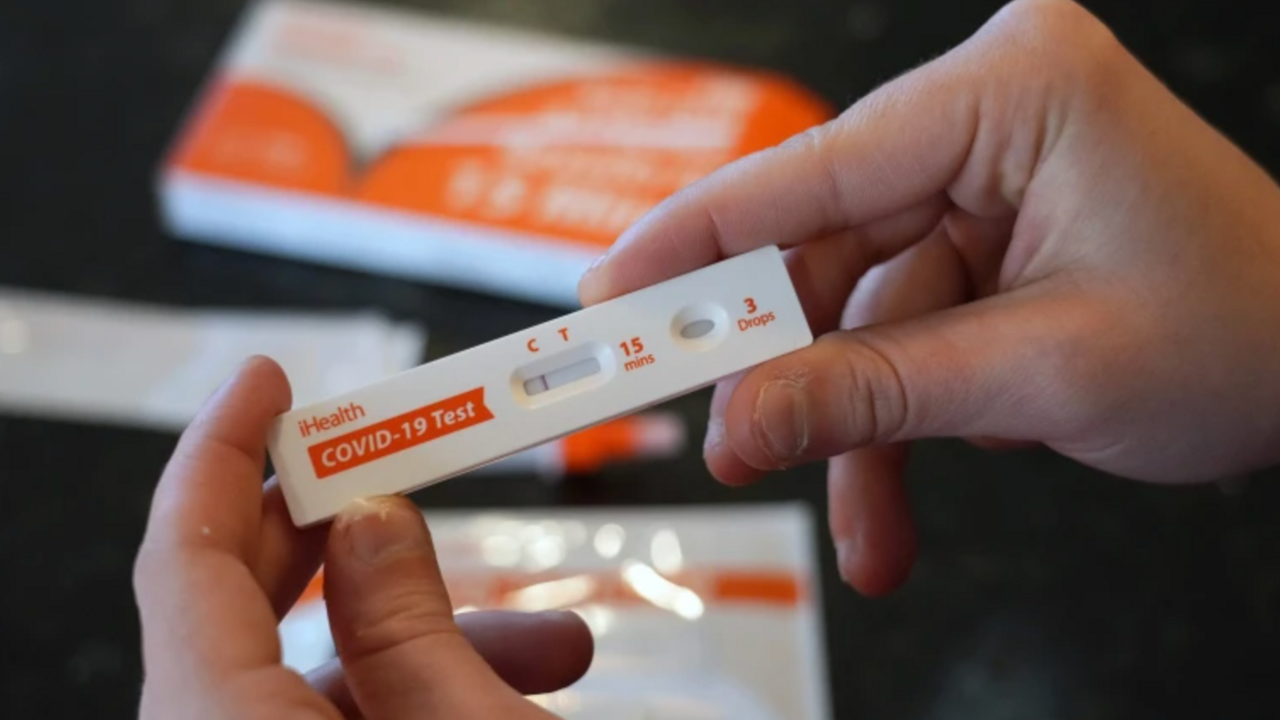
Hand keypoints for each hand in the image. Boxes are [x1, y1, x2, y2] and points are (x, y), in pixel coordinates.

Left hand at [134, 357, 592, 718]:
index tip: (267, 381)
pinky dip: (423, 696)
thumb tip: (375, 521)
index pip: (186, 558)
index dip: (224, 450)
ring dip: (434, 639)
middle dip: (350, 536)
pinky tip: (522, 686)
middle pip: (248, 607)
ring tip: (551, 641)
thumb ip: (410, 626)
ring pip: (315, 676)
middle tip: (407, 473)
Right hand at [580, 0, 1279, 595]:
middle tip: (733, 446)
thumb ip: (876, 392)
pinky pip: (902, 332)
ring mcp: (983, 178)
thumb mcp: (1043, 376)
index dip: (697, 241)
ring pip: (860, 313)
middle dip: (789, 372)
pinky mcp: (984, 238)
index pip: (813, 169)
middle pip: (824, 249)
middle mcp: (986, 117)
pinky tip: (909, 495)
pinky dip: (897, 420)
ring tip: (866, 531)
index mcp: (1013, 91)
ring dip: (855, 427)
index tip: (608, 297)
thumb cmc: (1248, 335)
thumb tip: (743, 421)